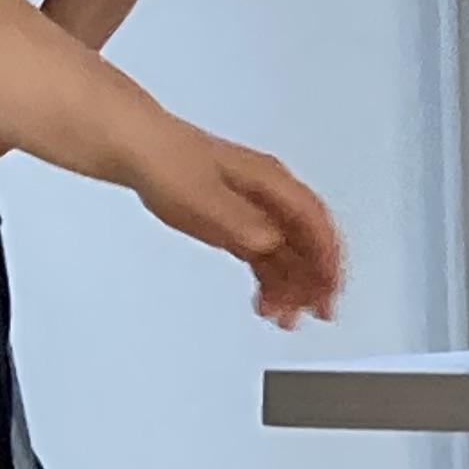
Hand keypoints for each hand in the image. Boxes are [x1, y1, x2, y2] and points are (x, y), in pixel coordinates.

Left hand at [127, 127, 343, 330]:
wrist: (138, 150)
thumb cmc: (168, 162)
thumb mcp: (204, 197)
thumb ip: (239, 222)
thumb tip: (270, 242)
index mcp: (271, 181)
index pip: (313, 222)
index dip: (327, 257)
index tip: (329, 288)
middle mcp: (269, 195)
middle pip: (306, 241)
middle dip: (315, 279)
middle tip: (316, 312)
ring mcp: (253, 210)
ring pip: (286, 253)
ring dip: (291, 286)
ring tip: (285, 318)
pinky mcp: (235, 223)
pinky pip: (263, 256)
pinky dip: (268, 280)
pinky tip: (264, 301)